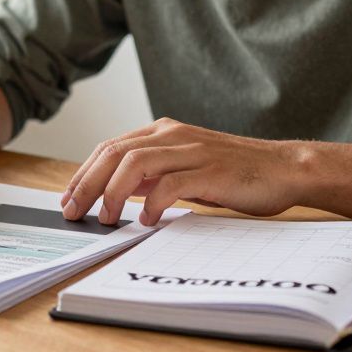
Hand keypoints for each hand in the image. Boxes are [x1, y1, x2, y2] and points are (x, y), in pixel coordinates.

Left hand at [59, 119, 308, 225]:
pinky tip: (145, 220)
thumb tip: (113, 190)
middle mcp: (173, 135)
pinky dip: (151, 202)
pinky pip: (170, 184)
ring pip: (135, 163)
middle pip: (115, 153)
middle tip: (73, 212)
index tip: (67, 198)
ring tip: (105, 218)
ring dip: (112, 193)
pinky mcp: (211, 170)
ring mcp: (192, 150)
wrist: (284, 168)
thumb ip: (152, 173)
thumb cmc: (234, 173)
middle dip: (87, 183)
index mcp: (164, 131)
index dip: (83, 173)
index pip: (110, 147)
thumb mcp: (185, 168)